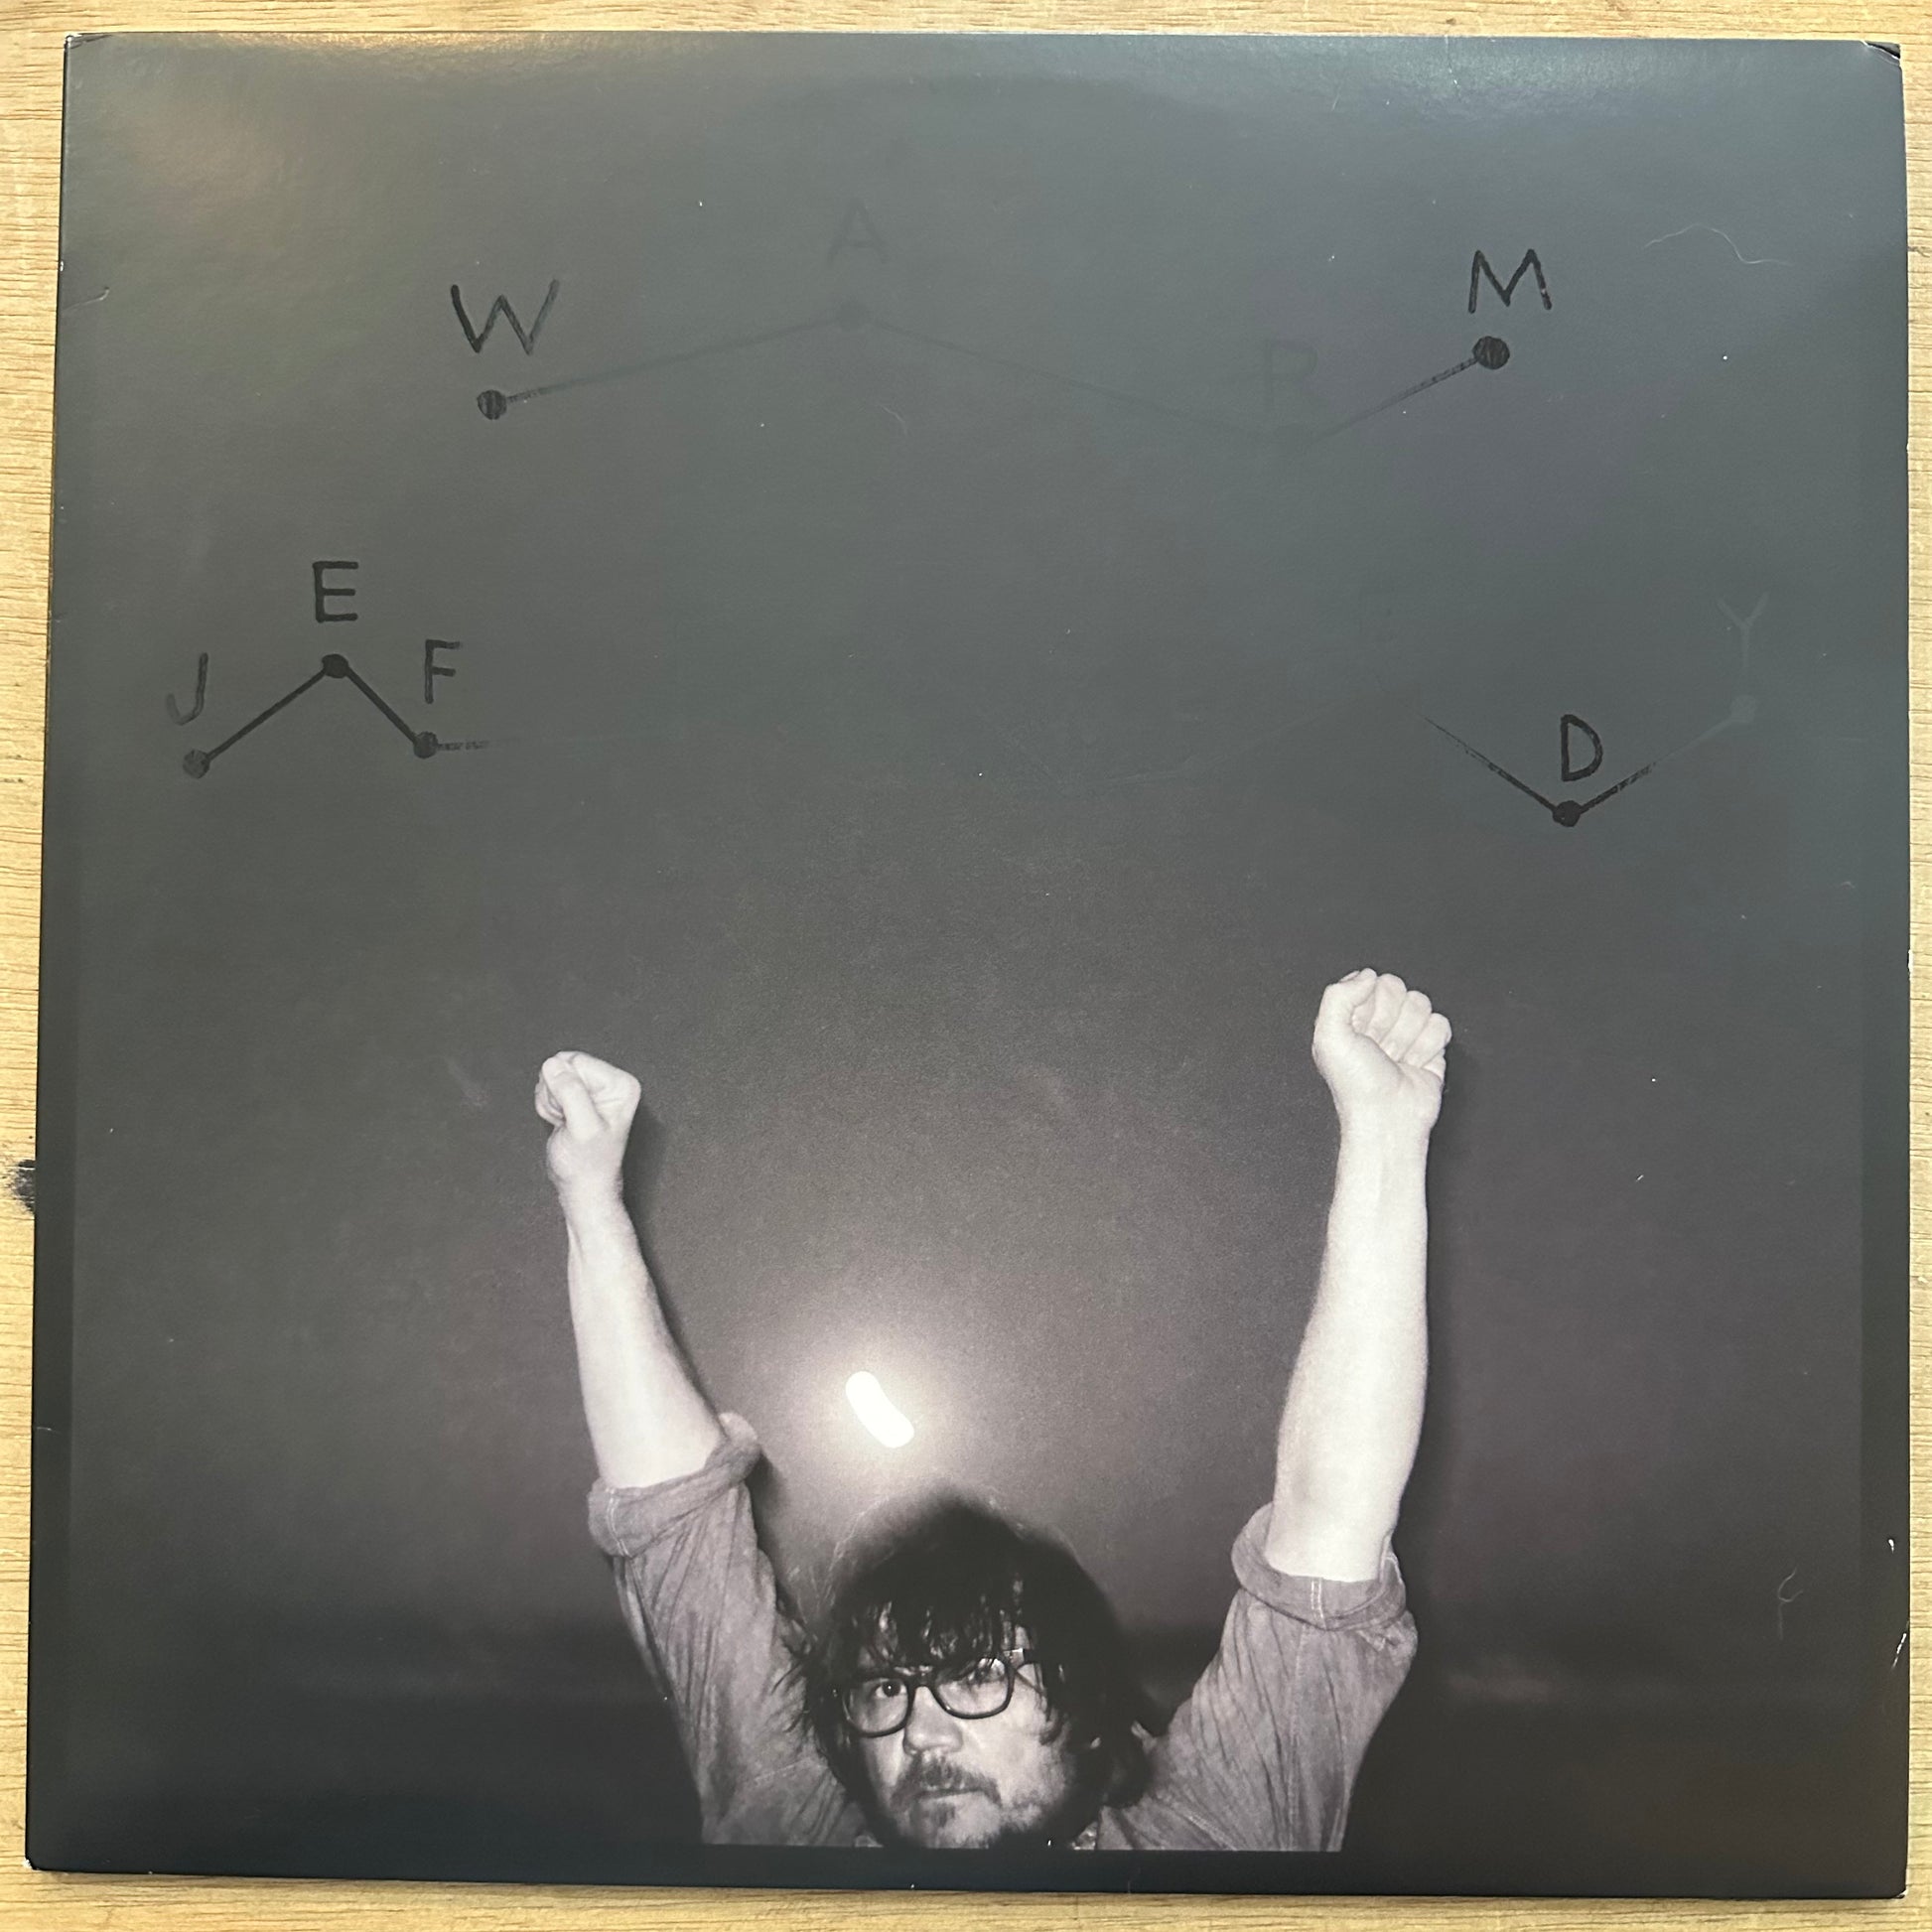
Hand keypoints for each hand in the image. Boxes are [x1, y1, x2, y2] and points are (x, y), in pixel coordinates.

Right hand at [535, 1051, 642, 1201]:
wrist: (582, 1186)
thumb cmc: (589, 1165)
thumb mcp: (582, 1128)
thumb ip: (571, 1093)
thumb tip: (554, 1065)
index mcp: (621, 1085)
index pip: (578, 1061)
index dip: (564, 1085)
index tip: (571, 1111)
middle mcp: (610, 1083)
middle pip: (563, 1065)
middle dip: (555, 1093)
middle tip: (567, 1118)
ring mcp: (593, 1089)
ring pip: (552, 1076)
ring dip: (550, 1101)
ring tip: (566, 1122)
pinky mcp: (577, 1096)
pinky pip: (548, 1088)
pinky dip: (547, 1106)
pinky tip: (561, 1121)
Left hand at [1311, 970, 1450, 1134]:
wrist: (1388, 1120)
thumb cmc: (1356, 1086)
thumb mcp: (1328, 1036)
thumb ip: (1339, 995)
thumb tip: (1366, 975)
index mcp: (1350, 1017)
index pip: (1372, 981)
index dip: (1371, 1002)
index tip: (1363, 1028)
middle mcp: (1377, 1024)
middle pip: (1399, 989)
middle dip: (1391, 1018)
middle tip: (1379, 1044)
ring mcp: (1405, 1034)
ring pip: (1421, 1004)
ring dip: (1409, 1034)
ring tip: (1395, 1057)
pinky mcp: (1430, 1047)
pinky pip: (1440, 1023)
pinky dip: (1429, 1044)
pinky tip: (1413, 1063)